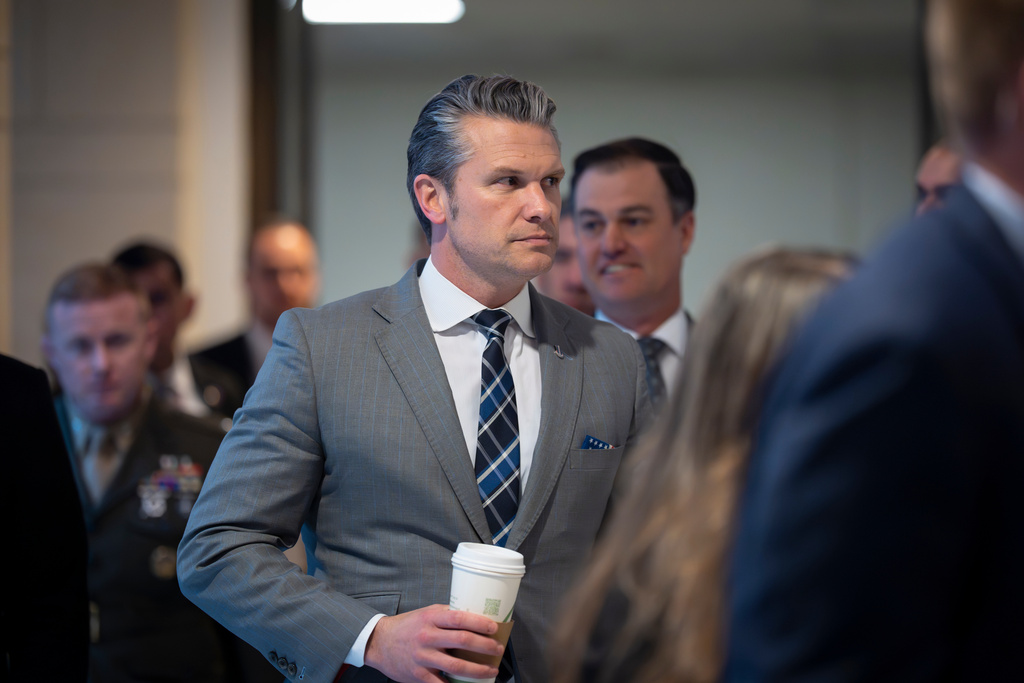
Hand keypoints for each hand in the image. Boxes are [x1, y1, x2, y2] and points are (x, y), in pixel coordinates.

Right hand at [364, 604, 502, 682]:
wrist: (380, 642)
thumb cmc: (406, 626)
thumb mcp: (426, 612)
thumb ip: (446, 614)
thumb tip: (473, 616)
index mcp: (431, 618)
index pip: (460, 618)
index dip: (479, 623)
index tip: (493, 628)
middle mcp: (427, 636)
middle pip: (463, 641)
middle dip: (485, 647)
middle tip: (497, 649)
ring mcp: (423, 657)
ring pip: (456, 666)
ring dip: (478, 670)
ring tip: (491, 670)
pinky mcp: (418, 675)